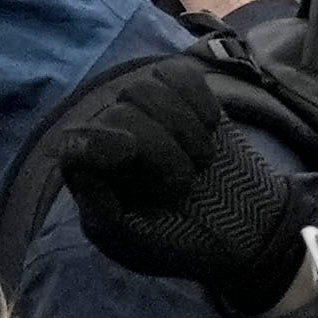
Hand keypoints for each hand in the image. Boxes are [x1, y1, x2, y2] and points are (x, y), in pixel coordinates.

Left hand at [42, 46, 317, 301]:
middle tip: (186, 185)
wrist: (240, 226)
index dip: (99, 140)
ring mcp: (144, 110)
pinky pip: (179, 73)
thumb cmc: (179, 240)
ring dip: (184, 127)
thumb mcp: (135, 245)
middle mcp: (110, 136)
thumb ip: (101, 213)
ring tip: (202, 160)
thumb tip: (82, 165)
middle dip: (161, 149)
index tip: (130, 151)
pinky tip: (211, 126)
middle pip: (120, 113)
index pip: (77, 143)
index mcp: (91, 176)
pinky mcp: (179, 92)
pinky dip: (199, 98)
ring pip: (146, 87)